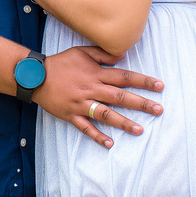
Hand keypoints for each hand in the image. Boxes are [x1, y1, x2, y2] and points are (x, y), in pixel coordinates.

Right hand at [37, 46, 163, 148]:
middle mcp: (91, 89)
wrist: (35, 76)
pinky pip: (85, 127)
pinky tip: (109, 144)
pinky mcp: (71, 115)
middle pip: (119, 97)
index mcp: (96, 74)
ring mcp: (81, 103)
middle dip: (140, 103)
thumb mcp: (81, 52)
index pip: (124, 77)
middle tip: (159, 110)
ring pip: (105, 114)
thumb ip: (103, 54)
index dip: (143, 81)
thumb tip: (123, 55)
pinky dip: (97, 136)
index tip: (160, 86)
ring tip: (139, 130)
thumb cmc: (60, 63)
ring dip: (123, 122)